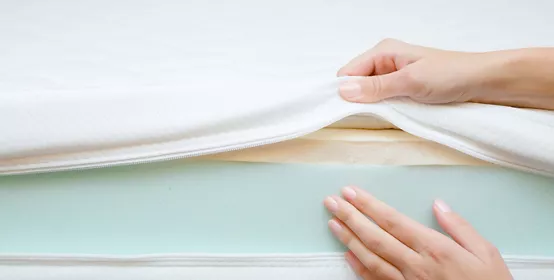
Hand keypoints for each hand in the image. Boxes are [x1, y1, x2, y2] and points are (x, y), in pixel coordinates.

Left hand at [323, 186, 512, 279]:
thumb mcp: (486, 253)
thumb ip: (459, 227)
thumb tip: (438, 204)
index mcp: (434, 248)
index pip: (392, 221)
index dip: (368, 205)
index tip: (350, 192)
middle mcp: (416, 265)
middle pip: (375, 237)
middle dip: (350, 217)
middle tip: (331, 201)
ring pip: (370, 258)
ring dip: (348, 238)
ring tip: (332, 222)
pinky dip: (359, 268)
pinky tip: (347, 254)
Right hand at [337, 38, 488, 103]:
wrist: (484, 82)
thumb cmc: (450, 75)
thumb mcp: (410, 82)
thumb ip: (376, 87)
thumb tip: (342, 91)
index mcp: (383, 52)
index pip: (347, 73)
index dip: (344, 92)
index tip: (346, 112)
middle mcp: (385, 62)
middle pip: (356, 84)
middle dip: (358, 100)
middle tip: (370, 115)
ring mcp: (394, 76)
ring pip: (369, 94)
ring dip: (373, 107)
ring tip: (385, 115)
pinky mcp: (403, 89)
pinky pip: (382, 100)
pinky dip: (384, 110)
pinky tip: (392, 115)